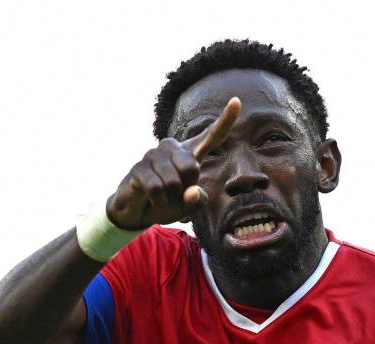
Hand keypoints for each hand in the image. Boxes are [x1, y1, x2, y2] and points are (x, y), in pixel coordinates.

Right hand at [106, 97, 240, 229]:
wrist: (138, 211)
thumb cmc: (168, 203)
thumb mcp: (189, 206)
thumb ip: (198, 200)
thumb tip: (192, 192)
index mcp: (190, 153)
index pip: (212, 136)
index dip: (225, 120)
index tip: (236, 101)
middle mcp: (172, 148)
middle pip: (191, 168)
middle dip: (186, 188)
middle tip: (176, 193)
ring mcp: (153, 154)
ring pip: (173, 181)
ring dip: (170, 197)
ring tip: (163, 196)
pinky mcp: (138, 167)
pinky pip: (156, 188)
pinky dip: (158, 201)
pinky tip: (154, 199)